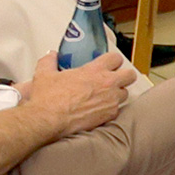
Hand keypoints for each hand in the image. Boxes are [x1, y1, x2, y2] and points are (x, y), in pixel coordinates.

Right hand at [15, 53, 135, 136]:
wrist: (48, 120)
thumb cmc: (48, 98)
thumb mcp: (44, 74)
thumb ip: (49, 61)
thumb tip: (51, 55)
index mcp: (94, 70)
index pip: (116, 58)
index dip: (113, 61)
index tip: (108, 64)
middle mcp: (107, 84)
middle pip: (130, 75)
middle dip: (124, 76)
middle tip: (114, 79)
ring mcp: (110, 100)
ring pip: (125, 93)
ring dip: (117, 94)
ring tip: (105, 96)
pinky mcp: (109, 115)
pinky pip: (117, 110)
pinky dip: (110, 109)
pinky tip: (99, 110)